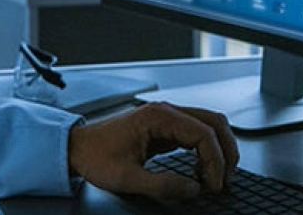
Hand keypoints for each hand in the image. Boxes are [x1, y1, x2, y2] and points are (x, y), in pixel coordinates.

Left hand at [68, 103, 239, 199]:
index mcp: (159, 117)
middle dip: (226, 151)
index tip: (213, 186)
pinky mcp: (164, 128)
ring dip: (219, 149)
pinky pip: (196, 133)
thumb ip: (162, 186)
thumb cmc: (95, 156)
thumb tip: (193, 190)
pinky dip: (206, 150)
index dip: (215, 162)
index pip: (204, 133)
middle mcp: (166, 112)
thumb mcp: (127, 179)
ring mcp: (166, 118)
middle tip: (226, 179)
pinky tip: (202, 170)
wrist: (76, 147)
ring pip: (208, 125)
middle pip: (214, 122)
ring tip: (217, 176)